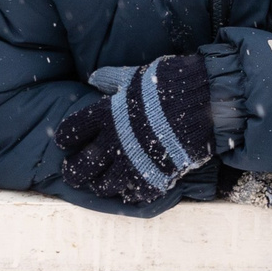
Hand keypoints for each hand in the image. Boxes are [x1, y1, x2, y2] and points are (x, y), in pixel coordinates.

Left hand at [52, 55, 216, 204]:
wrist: (206, 102)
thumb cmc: (171, 82)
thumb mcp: (136, 75)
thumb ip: (113, 79)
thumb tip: (94, 77)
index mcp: (106, 115)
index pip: (71, 131)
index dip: (65, 138)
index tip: (65, 141)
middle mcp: (113, 143)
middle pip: (80, 167)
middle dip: (73, 172)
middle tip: (73, 173)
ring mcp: (133, 164)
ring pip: (103, 186)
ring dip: (99, 185)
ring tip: (99, 184)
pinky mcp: (154, 178)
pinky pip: (133, 195)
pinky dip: (129, 193)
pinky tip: (129, 189)